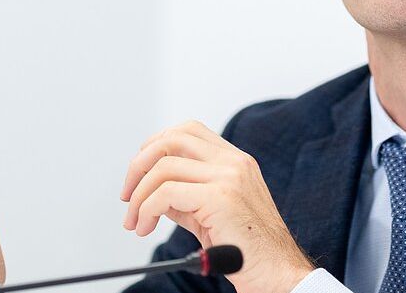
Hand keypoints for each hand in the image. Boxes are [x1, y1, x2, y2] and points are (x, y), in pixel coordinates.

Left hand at [121, 120, 314, 292]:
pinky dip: (146, 210)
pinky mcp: (220, 197)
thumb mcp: (212, 214)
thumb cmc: (249, 251)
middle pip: (172, 139)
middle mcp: (234, 162)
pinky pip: (165, 194)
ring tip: (136, 222)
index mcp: (236, 161)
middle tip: (128, 195)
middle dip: (139, 164)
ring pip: (164, 167)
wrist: (277, 274)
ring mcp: (228, 177)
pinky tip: (146, 227)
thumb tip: (150, 192)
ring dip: (139, 196)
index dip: (156, 146)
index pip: (188, 132)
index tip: (140, 173)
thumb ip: (185, 197)